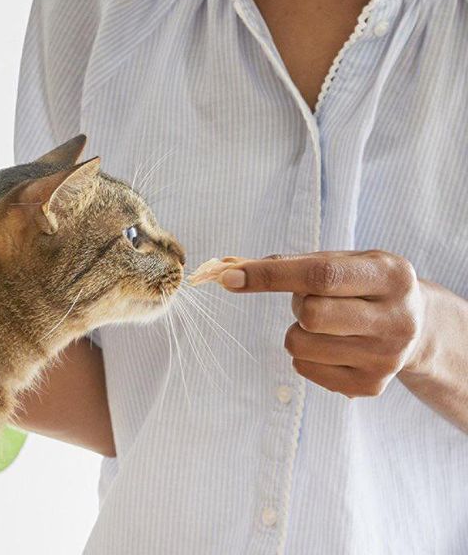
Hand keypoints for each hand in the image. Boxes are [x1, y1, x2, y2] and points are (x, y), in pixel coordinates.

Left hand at [218, 250, 429, 397]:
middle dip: (297, 304)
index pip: (320, 275)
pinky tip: (332, 344)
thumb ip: (291, 263)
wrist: (418, 326)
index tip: (230, 277)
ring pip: (301, 344)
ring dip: (298, 330)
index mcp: (390, 276)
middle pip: (311, 314)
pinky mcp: (370, 386)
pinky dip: (304, 353)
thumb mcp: (343, 261)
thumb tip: (230, 270)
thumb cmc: (363, 284)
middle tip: (314, 300)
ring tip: (327, 322)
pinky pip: (304, 369)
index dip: (270, 276)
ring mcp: (386, 358)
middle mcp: (396, 319)